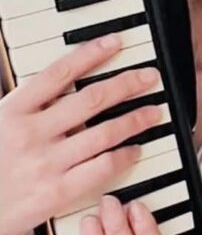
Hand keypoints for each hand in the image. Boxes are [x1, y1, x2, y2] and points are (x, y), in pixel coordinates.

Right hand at [0, 35, 165, 234]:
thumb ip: (24, 105)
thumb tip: (58, 80)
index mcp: (11, 111)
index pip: (59, 72)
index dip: (91, 54)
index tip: (115, 42)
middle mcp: (30, 133)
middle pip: (91, 99)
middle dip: (126, 84)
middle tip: (149, 77)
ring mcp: (45, 163)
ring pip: (104, 133)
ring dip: (135, 120)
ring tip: (153, 113)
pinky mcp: (56, 192)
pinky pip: (102, 167)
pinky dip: (124, 156)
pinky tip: (135, 150)